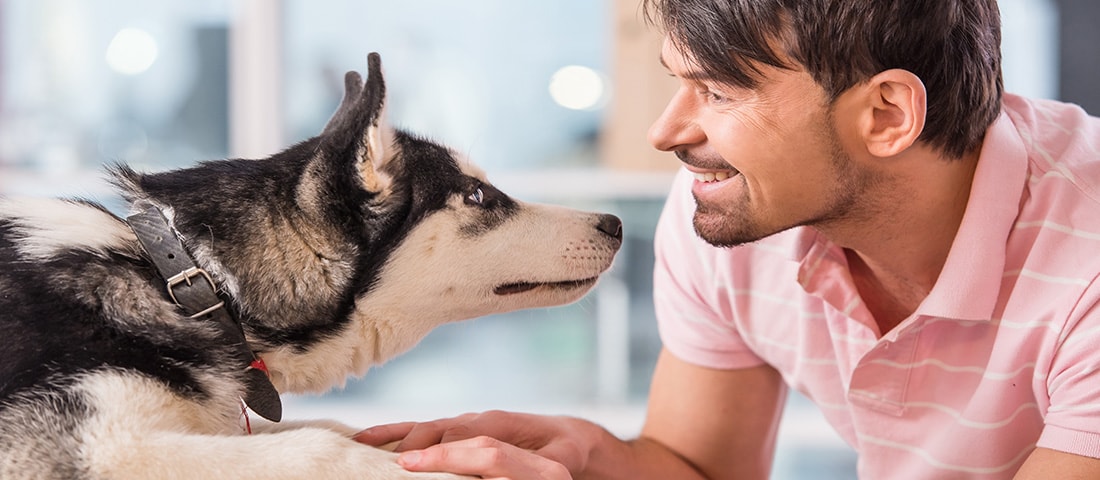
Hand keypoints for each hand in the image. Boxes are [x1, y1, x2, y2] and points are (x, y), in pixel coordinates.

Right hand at [355, 411, 600, 478]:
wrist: (567, 436)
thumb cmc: (564, 451)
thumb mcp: (560, 460)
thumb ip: (538, 465)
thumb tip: (505, 470)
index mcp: (503, 425)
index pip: (467, 440)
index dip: (441, 454)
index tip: (411, 466)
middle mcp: (479, 419)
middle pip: (439, 431)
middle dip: (411, 447)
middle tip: (381, 466)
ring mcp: (465, 422)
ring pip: (425, 427)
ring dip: (394, 438)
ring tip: (360, 448)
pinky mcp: (457, 428)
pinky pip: (422, 428)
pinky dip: (394, 431)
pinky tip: (366, 438)